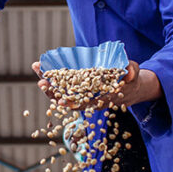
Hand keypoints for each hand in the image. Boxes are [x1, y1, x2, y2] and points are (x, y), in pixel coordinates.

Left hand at [31, 60, 161, 109]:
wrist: (130, 88)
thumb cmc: (131, 80)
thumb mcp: (135, 75)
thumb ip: (133, 72)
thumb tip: (129, 74)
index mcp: (102, 99)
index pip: (84, 103)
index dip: (72, 103)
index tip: (60, 101)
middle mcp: (90, 99)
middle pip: (67, 98)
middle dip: (53, 92)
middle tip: (41, 83)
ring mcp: (83, 94)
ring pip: (62, 92)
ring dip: (48, 82)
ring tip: (37, 68)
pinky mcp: (78, 88)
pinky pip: (62, 86)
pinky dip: (51, 77)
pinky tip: (41, 68)